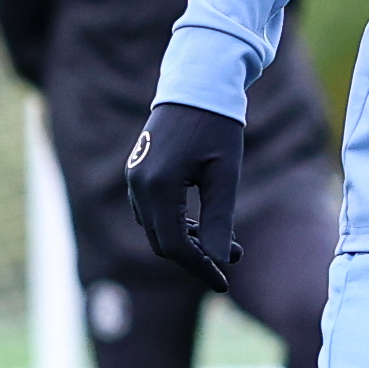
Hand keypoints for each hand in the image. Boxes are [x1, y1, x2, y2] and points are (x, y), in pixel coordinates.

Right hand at [125, 100, 243, 289]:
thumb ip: (220, 220)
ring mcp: (134, 177)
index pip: (175, 246)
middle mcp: (138, 185)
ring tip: (226, 240)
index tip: (224, 282)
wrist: (197, 84)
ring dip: (188, 240)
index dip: (200, 268)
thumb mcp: (225, 175)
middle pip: (162, 241)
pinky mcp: (137, 171)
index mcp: (158, 186)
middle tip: (234, 257)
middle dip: (197, 256)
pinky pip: (152, 211)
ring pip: (156, 228)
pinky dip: (176, 223)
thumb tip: (220, 262)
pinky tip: (203, 223)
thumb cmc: (217, 126)